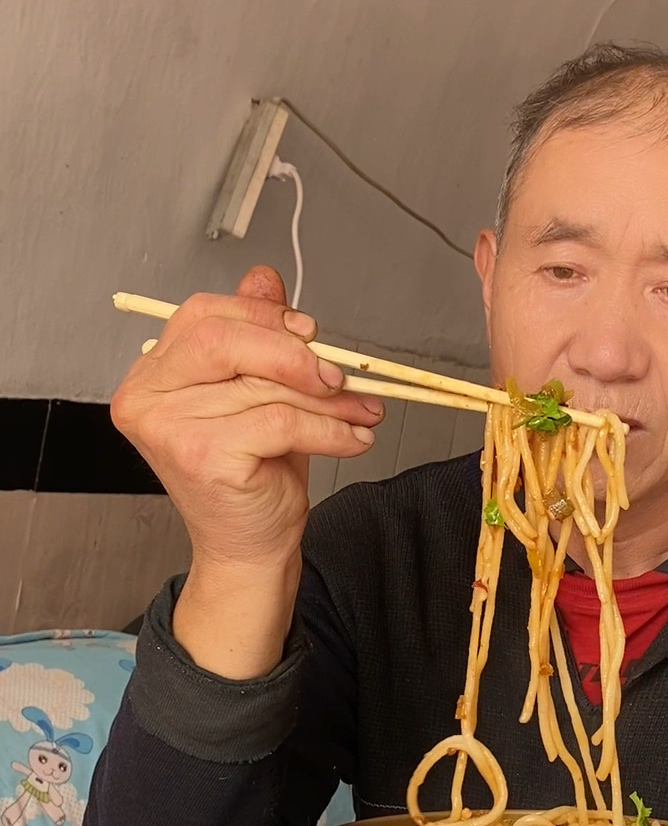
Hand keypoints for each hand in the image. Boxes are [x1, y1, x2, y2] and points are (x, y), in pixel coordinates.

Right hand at [111, 266, 383, 674]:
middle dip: (293, 353)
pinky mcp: (203, 455)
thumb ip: (256, 336)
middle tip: (339, 374)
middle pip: (226, 341)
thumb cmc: (250, 474)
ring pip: (264, 386)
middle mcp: (147, 397)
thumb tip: (265, 278)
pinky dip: (330, 428)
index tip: (311, 335)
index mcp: (152, 374)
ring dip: (328, 398)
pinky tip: (352, 437)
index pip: (204, 315)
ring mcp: (169, 427)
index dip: (263, 317)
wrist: (248, 548)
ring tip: (362, 410)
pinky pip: (282, 421)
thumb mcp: (257, 393)